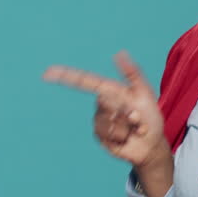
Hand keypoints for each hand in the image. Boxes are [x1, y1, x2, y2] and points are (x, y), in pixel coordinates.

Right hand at [42, 50, 168, 168]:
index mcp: (109, 90)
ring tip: (133, 128)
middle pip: (104, 103)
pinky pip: (109, 134)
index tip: (46, 73)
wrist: (151, 144)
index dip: (64, 76)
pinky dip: (123, 135)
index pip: (83, 81)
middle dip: (125, 111)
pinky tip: (127, 138)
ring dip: (126, 125)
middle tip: (136, 117)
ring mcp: (99, 121)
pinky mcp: (100, 136)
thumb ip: (133, 72)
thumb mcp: (145, 92)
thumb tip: (118, 52)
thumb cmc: (150, 117)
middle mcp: (101, 105)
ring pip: (108, 120)